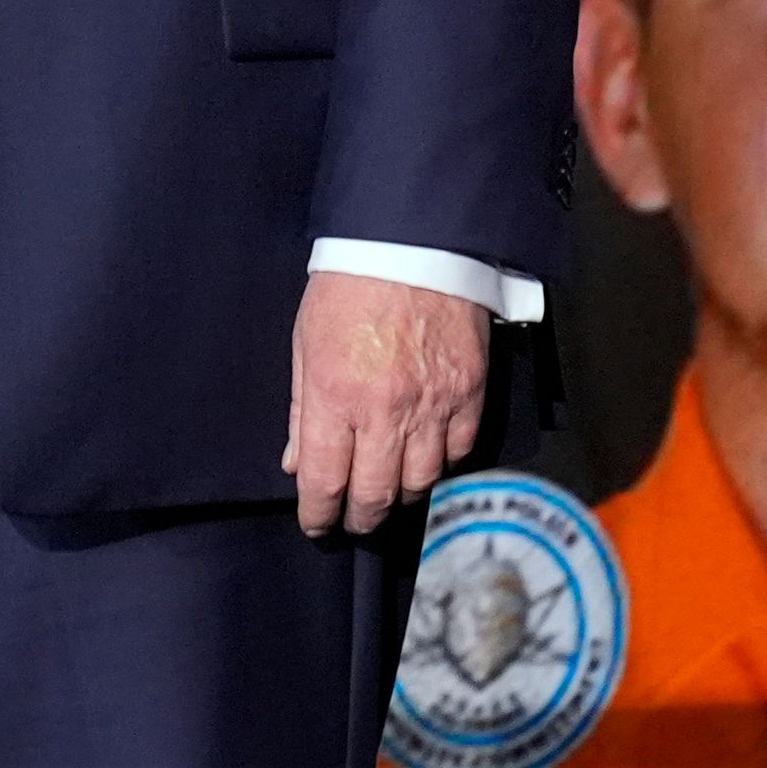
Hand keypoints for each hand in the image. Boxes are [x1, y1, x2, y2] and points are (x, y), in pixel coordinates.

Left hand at [284, 270, 486, 535]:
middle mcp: (384, 410)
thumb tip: (297, 463)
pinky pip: (459, 451)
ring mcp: (432, 405)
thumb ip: (300, 408)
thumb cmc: (348, 287)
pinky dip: (442, 464)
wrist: (412, 243)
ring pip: (421, 482)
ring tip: (390, 494)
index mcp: (333, 396)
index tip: (317, 524)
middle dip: (361, 517)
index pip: (325, 480)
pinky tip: (428, 460)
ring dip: (401, 496)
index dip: (319, 513)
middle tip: (355, 520)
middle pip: (375, 494)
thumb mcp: (305, 342)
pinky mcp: (469, 394)